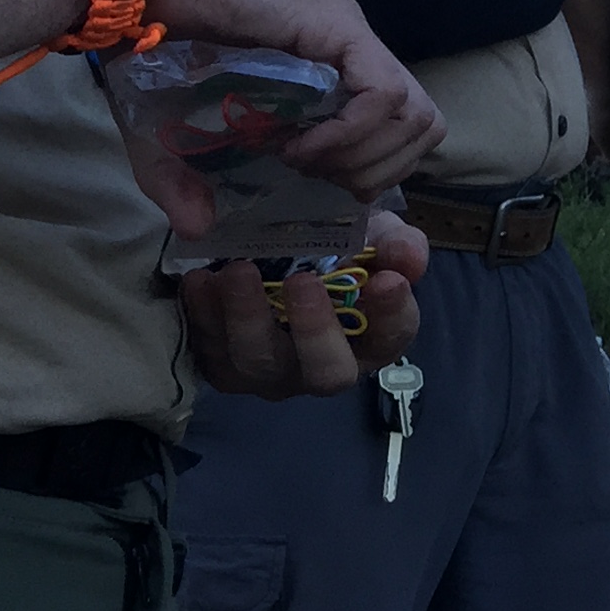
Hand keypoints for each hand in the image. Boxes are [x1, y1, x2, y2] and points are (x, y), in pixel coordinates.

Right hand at [124, 0, 443, 195]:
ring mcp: (354, 38)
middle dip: (373, 172)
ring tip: (303, 161)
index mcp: (335, 70)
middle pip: (422, 129)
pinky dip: (350, 134)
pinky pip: (384, 94)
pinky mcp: (339, 28)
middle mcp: (357, 54)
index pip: (402, 131)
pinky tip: (299, 146)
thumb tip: (196, 226)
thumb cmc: (153, 38)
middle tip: (311, 176)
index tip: (310, 181)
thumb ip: (182, 179)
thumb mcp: (169, 128)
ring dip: (364, 157)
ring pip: (418, 116)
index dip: (368, 170)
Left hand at [180, 210, 425, 398]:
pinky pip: (210, 351)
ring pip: (259, 363)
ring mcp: (272, 372)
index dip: (393, 315)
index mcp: (372, 340)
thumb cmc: (338, 252)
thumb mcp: (375, 237)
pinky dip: (203, 315)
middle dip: (314, 330)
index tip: (387, 280)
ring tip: (238, 270)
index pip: (393, 337)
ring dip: (247, 317)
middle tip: (302, 280)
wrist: (278, 256)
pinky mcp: (225, 364)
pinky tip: (200, 279)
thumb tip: (408, 259)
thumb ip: (396, 246)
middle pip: (326, 372)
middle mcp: (323, 368)